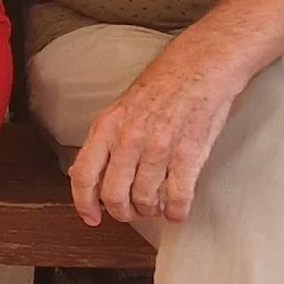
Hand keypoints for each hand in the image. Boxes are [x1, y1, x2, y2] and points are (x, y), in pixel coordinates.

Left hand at [67, 42, 248, 225]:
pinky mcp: (189, 154)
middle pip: (115, 195)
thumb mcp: (119, 109)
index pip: (84, 175)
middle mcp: (130, 139)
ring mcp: (160, 148)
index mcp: (108, 127)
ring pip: (146, 200)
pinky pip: (178, 198)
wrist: (201, 67)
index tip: (91, 217)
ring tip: (157, 206)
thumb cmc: (162, 86)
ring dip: (151, 211)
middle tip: (132, 212)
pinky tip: (177, 210)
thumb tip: (83, 173)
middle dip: (122, 212)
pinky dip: (177, 212)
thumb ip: (103, 142)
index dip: (84, 203)